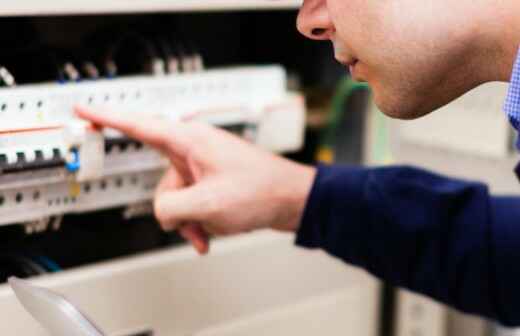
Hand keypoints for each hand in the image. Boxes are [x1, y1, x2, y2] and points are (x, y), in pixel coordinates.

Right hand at [75, 106, 316, 253]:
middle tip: (193, 220)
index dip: (107, 117)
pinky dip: (198, 221)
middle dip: (173, 209)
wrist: (292, 200)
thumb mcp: (208, 205)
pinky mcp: (212, 181)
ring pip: (176, 199)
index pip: (139, 125)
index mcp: (190, 141)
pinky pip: (192, 203)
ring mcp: (204, 166)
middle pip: (161, 182)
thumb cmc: (261, 191)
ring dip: (189, 220)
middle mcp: (195, 149)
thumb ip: (171, 207)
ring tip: (210, 230)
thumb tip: (163, 211)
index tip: (84, 109)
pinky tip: (211, 233)